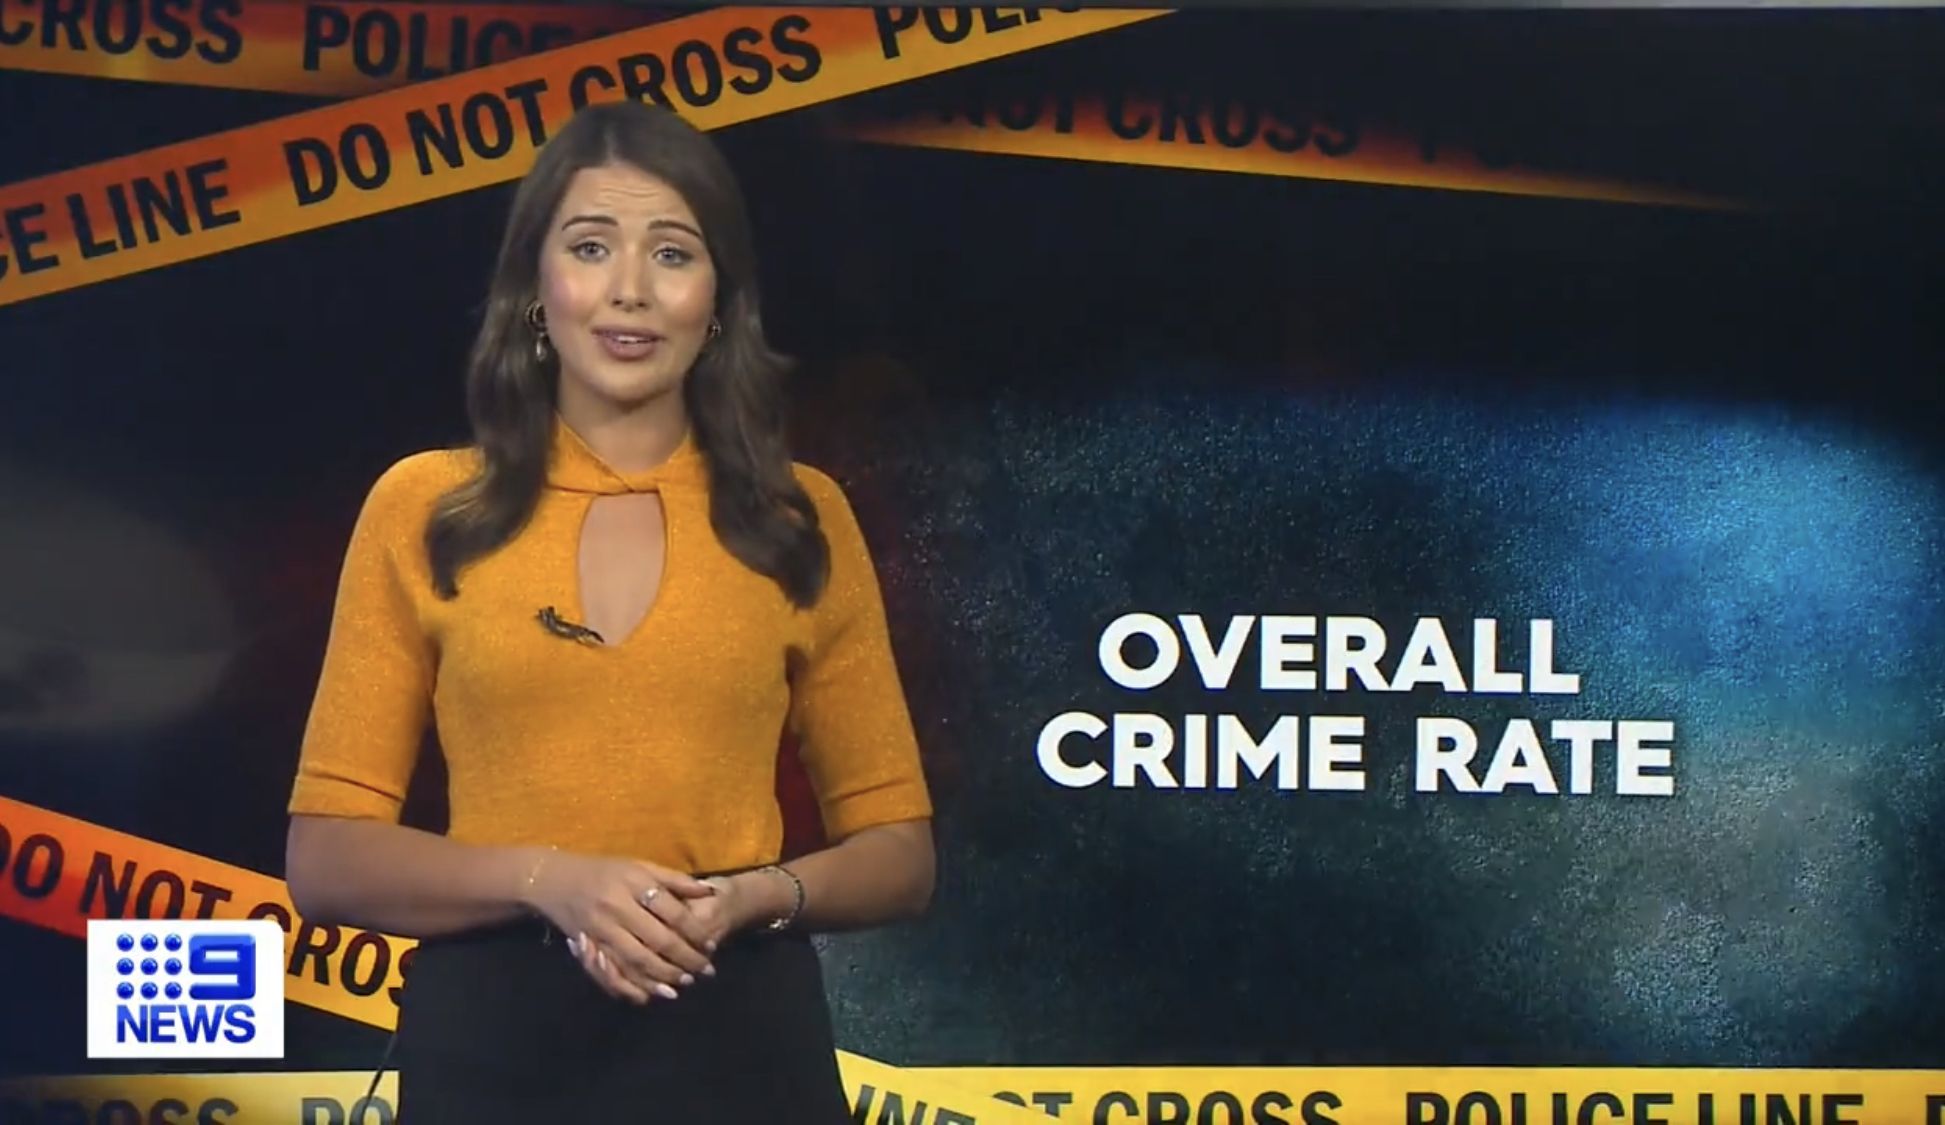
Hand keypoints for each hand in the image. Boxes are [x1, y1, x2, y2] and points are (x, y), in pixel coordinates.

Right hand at [520, 850, 717, 1003]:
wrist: (554, 881)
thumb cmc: (604, 871)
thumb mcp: (639, 866)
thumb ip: (674, 880)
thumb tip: (710, 892)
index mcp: (634, 883)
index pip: (673, 913)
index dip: (695, 932)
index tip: (711, 945)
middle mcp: (617, 907)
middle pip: (658, 940)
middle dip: (685, 959)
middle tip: (705, 970)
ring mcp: (600, 929)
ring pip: (637, 960)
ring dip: (663, 976)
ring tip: (683, 984)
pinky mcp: (587, 946)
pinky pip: (611, 972)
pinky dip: (630, 987)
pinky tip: (647, 995)